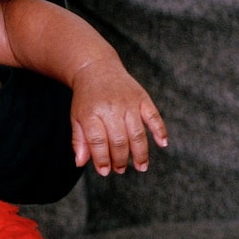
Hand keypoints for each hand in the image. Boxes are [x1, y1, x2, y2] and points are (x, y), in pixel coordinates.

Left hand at [70, 58, 167, 173]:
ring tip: (141, 166)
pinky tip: (162, 144)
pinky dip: (160, 131)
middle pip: (119, 140)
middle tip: (120, 169)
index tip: (105, 171)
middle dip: (120, 159)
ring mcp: (128, 103)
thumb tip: (80, 163)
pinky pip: (154, 117)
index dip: (102, 159)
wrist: (96, 68)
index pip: (98, 141)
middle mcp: (111, 108)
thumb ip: (79, 140)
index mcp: (91, 113)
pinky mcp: (142, 98)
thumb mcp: (76, 117)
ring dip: (140, 153)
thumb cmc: (86, 97)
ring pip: (137, 133)